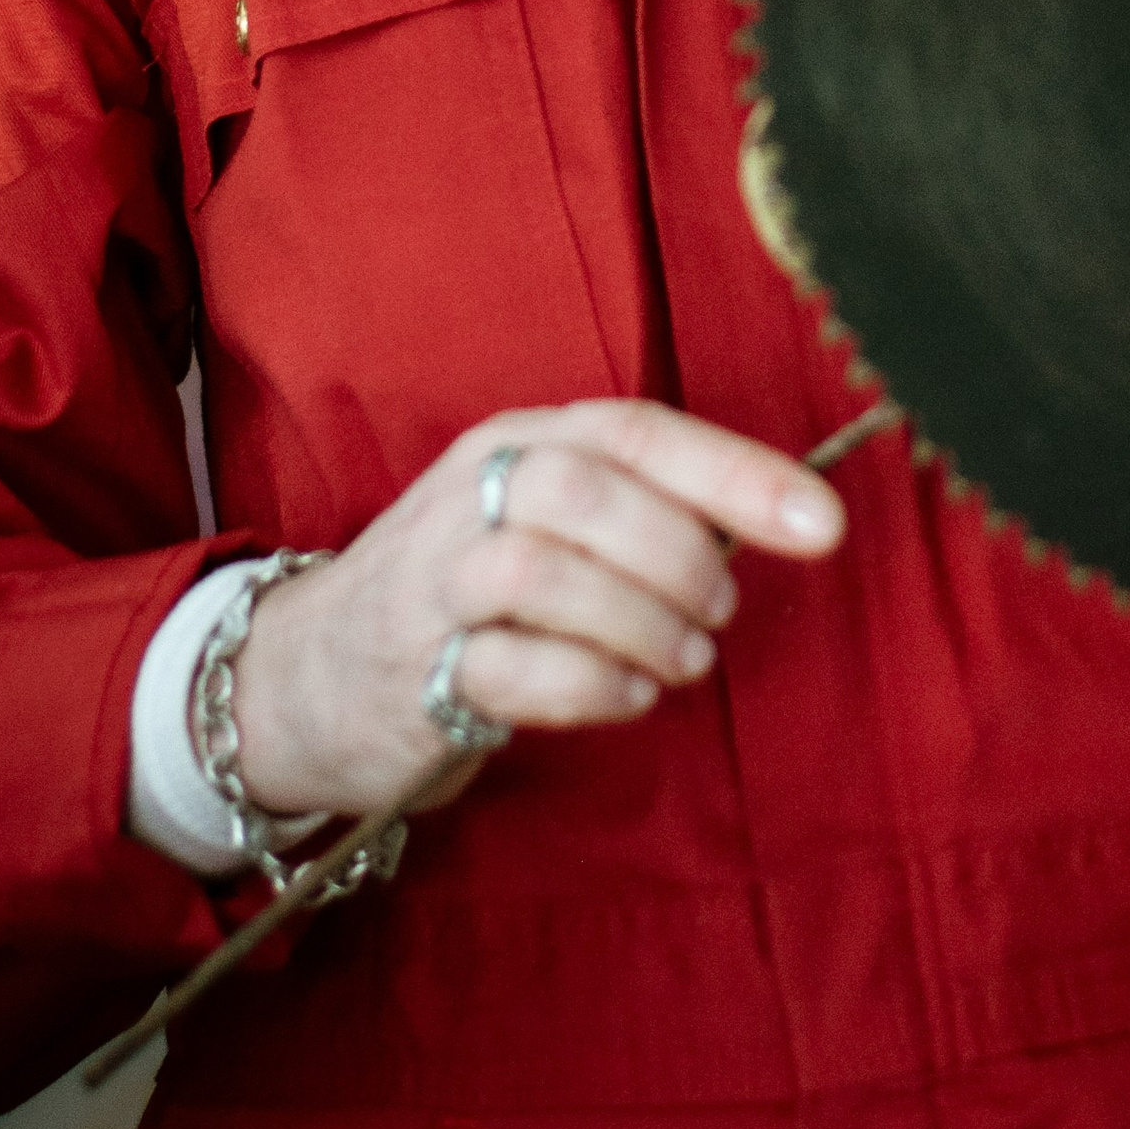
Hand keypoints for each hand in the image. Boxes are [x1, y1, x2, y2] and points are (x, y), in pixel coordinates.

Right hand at [229, 399, 843, 823]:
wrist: (306, 673)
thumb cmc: (463, 590)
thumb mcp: (541, 518)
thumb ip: (639, 509)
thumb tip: (773, 522)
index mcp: (523, 440)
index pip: (640, 432)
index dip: (739, 473)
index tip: (824, 523)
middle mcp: (476, 492)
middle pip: (592, 491)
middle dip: (682, 554)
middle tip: (721, 609)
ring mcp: (437, 579)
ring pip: (550, 573)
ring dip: (643, 621)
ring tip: (684, 660)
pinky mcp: (416, 670)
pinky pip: (514, 670)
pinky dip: (593, 685)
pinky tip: (628, 696)